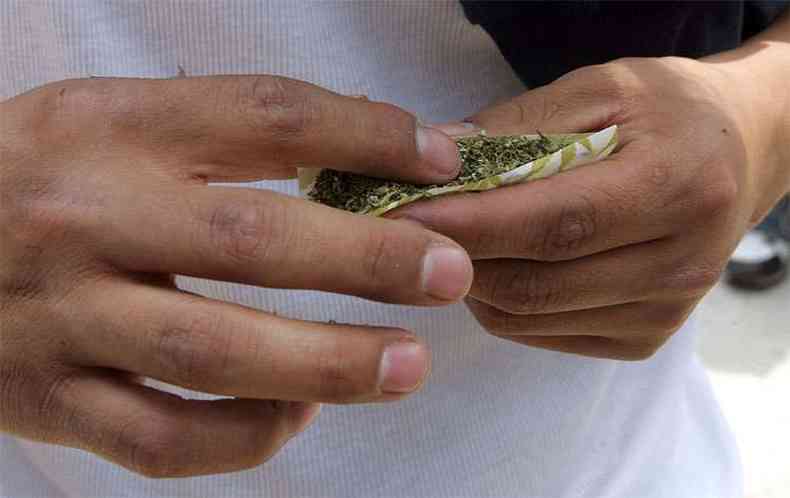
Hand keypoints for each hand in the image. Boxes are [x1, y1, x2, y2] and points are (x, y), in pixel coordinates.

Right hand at [0, 76, 471, 476]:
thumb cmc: (31, 176)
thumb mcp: (107, 122)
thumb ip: (220, 136)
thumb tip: (362, 156)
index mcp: (108, 129)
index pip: (264, 115)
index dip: (366, 134)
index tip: (438, 160)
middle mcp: (86, 219)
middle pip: (250, 239)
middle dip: (366, 260)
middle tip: (448, 272)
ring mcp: (64, 317)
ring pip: (214, 353)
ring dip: (327, 364)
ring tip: (409, 365)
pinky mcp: (49, 400)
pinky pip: (162, 440)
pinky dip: (245, 436)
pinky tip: (298, 416)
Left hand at [392, 56, 788, 359]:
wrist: (739, 158)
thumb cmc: (668, 112)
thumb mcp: (602, 90)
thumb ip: (520, 126)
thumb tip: (435, 156)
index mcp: (678, 186)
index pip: (555, 223)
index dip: (472, 223)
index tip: (402, 212)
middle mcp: (679, 264)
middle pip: (536, 282)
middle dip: (454, 256)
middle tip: (402, 228)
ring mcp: (663, 313)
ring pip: (528, 316)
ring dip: (469, 281)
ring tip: (448, 238)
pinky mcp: (642, 339)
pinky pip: (540, 333)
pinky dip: (498, 302)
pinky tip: (493, 263)